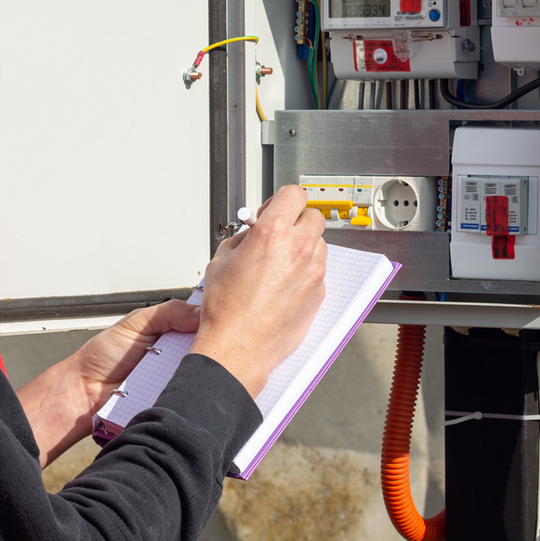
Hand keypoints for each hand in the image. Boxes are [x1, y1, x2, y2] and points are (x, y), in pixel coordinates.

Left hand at [17, 299, 199, 466]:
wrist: (84, 392)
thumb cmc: (104, 355)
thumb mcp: (136, 323)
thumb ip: (168, 312)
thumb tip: (201, 312)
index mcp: (172, 331)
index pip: (201, 323)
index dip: (211, 320)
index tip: (221, 317)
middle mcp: (179, 355)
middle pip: (208, 348)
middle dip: (211, 346)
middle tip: (208, 344)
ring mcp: (178, 379)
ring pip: (203, 373)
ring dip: (203, 370)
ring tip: (197, 366)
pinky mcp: (173, 401)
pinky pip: (190, 396)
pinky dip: (192, 392)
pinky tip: (192, 387)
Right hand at [189, 185, 326, 397]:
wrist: (238, 346)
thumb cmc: (227, 309)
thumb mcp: (221, 259)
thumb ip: (242, 238)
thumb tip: (250, 234)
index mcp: (273, 232)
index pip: (294, 194)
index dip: (282, 199)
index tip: (275, 209)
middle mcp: (298, 248)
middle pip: (312, 216)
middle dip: (296, 221)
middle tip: (278, 233)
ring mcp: (312, 271)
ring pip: (318, 243)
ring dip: (303, 246)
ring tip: (279, 262)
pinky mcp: (318, 293)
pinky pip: (318, 271)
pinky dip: (305, 271)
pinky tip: (283, 284)